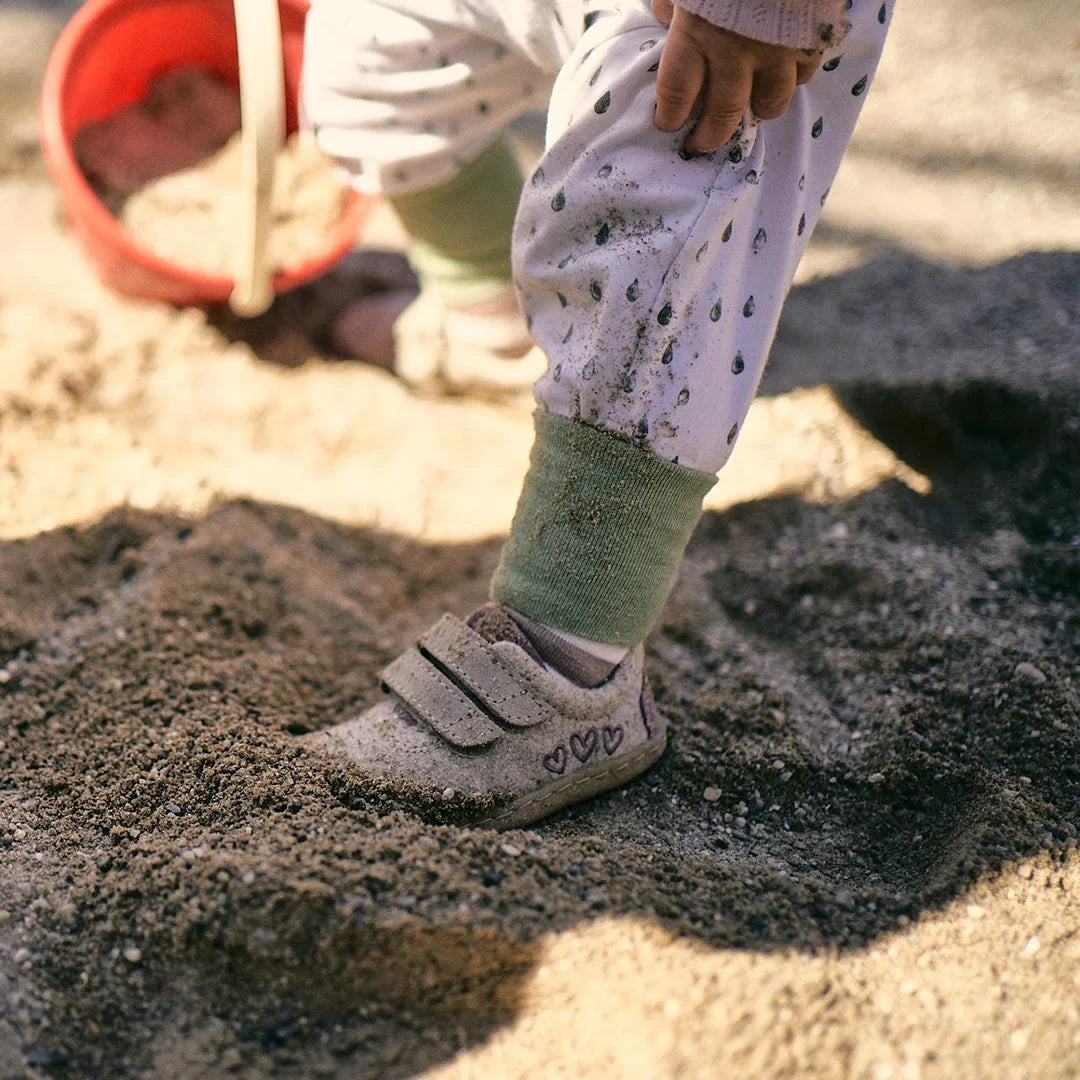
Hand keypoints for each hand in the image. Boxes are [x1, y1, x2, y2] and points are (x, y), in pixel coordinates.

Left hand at [651, 0, 820, 153]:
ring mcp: (776, 51)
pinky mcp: (810, 40)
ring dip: (756, 111)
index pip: (676, 95)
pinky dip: (793, 79)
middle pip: (721, 115)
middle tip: (700, 146)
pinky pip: (803, 75)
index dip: (670, 116)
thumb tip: (663, 15)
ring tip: (748, 111)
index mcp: (696, 35)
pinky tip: (784, 73)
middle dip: (708, 137)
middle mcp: (735, 54)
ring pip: (769, 104)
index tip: (668, 124)